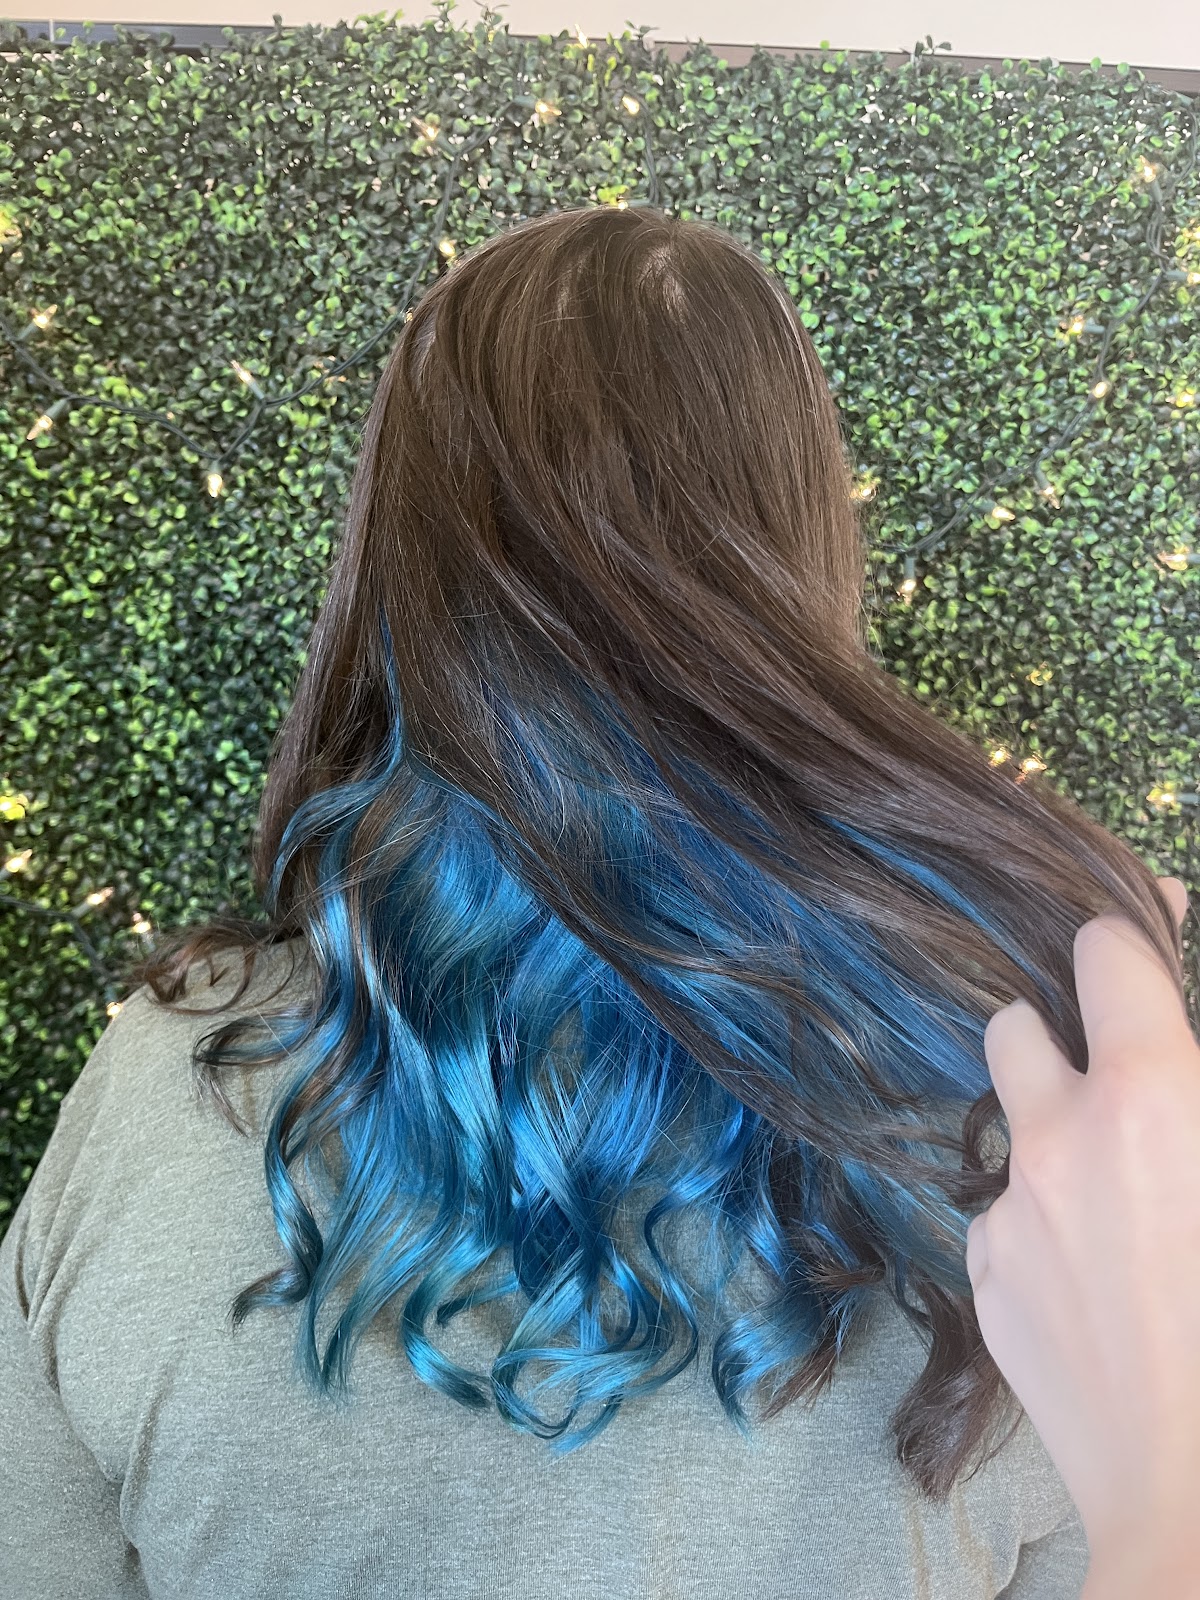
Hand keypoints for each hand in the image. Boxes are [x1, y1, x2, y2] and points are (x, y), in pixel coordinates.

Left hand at [966, 874, 1199, 1567]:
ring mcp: (1009, 1210)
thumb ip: (1196, 1083)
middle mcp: (1058, 1135)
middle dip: (1057, 1036)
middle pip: (1013, 1023)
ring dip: (1048, 1138)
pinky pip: (1000, 1217)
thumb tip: (1174, 1054)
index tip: (1142, 951)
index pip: (1103, 950)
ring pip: (1005, 1129)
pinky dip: (1036, 1226)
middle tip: (1113, 1086)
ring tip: (1110, 1203)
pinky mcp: (983, 1281)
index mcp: (1150, 1094)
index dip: (1127, 941)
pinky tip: (1092, 1286)